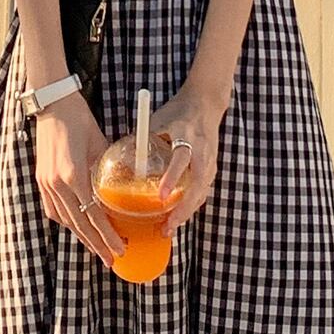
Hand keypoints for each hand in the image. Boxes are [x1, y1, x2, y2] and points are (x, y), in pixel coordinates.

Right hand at [32, 93, 126, 268]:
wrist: (53, 103)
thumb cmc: (80, 120)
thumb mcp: (100, 145)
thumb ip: (107, 170)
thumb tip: (122, 189)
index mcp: (74, 174)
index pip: (93, 215)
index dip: (107, 235)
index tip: (119, 249)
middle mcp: (57, 183)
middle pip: (78, 224)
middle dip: (96, 244)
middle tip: (111, 259)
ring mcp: (46, 182)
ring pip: (65, 219)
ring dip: (82, 236)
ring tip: (97, 248)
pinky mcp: (41, 179)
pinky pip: (53, 209)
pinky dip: (67, 221)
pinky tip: (77, 227)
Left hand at [150, 83, 228, 233]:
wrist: (206, 104)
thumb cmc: (178, 112)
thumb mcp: (159, 120)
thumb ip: (144, 140)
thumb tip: (123, 163)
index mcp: (188, 135)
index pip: (182, 159)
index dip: (172, 178)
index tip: (161, 196)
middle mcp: (203, 151)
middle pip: (197, 185)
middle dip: (183, 209)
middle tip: (167, 225)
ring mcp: (210, 162)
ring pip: (201, 193)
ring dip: (186, 212)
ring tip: (168, 228)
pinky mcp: (211, 169)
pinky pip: (201, 192)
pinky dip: (189, 207)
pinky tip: (176, 218)